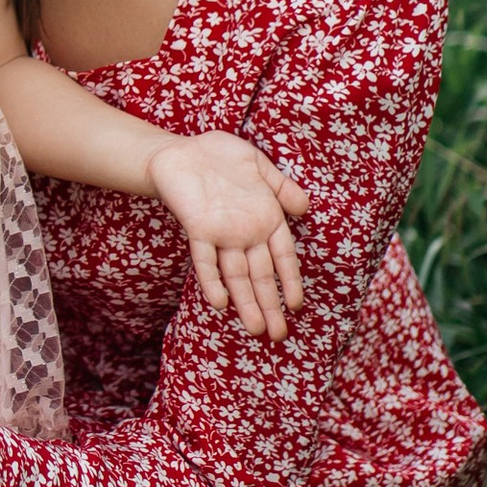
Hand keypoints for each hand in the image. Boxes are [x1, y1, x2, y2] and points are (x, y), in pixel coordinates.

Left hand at [149, 138, 310, 342]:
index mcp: (265, 218)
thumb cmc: (221, 157)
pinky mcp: (197, 229)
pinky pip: (205, 259)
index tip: (296, 306)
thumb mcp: (258, 166)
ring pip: (236, 274)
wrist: (180, 150)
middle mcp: (245, 232)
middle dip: (270, 305)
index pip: (282, 256)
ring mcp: (221, 233)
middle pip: (261, 274)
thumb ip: (281, 187)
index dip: (290, 280)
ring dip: (245, 302)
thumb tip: (305, 206)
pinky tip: (219, 303)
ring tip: (255, 329)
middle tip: (278, 335)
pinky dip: (211, 280)